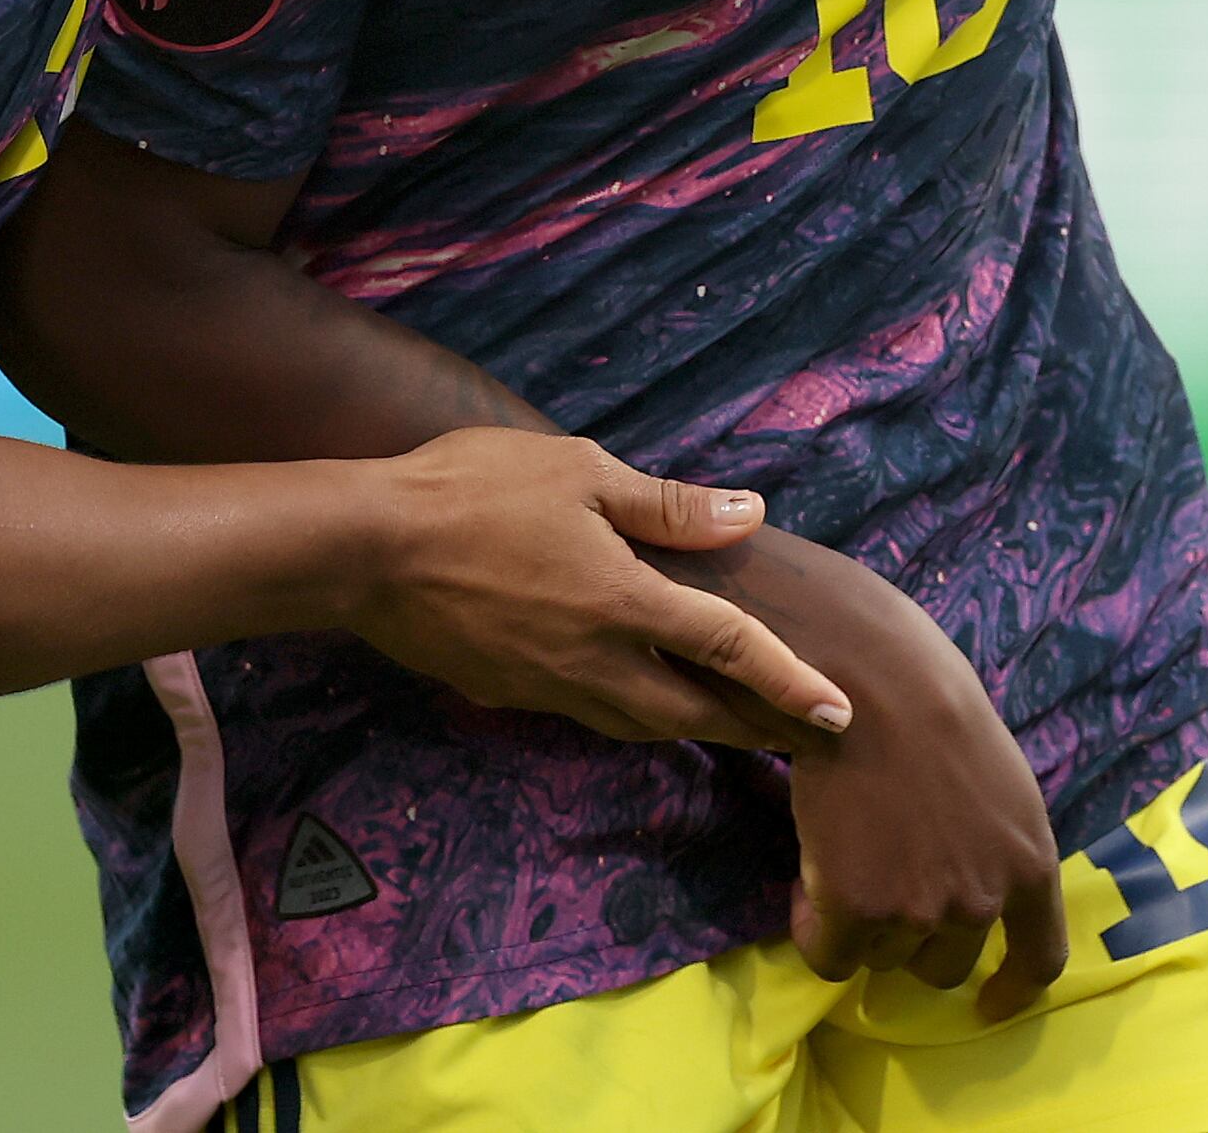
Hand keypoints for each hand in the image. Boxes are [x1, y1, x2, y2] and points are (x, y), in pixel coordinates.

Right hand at [344, 428, 854, 752]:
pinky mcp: (506, 692)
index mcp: (624, 602)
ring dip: (690, 727)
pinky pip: (584, 713)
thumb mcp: (578, 471)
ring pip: (638, 723)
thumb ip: (666, 505)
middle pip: (692, 711)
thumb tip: (750, 513)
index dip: (791, 683)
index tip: (841, 715)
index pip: (730, 651)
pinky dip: (625, 711)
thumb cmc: (473, 490)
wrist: (365, 549)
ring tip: (728, 725)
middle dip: (751, 727)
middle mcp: (595, 660)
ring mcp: (547, 686)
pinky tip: (627, 694)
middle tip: (796, 736)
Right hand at [768, 553, 1071, 1018]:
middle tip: (877, 883)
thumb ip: (995, 846)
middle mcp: (982, 899)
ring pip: (883, 956)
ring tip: (842, 857)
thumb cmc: (930, 704)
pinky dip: (815, 929)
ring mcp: (919, 909)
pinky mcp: (855, 908)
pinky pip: (831, 955)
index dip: (1011, 991)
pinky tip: (809, 878)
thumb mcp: (1001, 782)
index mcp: (1031, 865)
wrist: (869, 679)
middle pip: (943, 964)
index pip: (1039, 959)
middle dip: (910, 937)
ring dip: (861, 924)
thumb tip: (970, 884)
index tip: (988, 1004)